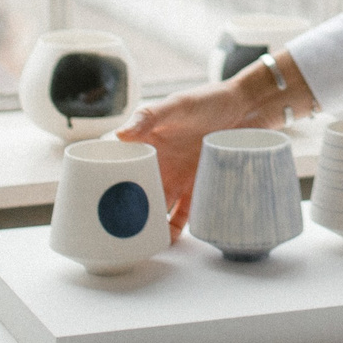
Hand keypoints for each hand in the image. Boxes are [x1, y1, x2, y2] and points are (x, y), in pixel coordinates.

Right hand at [119, 52, 320, 234]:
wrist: (249, 109)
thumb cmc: (209, 100)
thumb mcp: (178, 104)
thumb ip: (149, 117)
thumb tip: (120, 135)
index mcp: (146, 144)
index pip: (119, 166)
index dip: (105, 182)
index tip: (93, 201)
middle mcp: (159, 164)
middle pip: (136, 192)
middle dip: (126, 211)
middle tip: (114, 231)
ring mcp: (178, 179)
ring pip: (157, 207)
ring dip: (149, 224)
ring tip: (140, 242)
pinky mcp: (199, 189)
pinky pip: (184, 215)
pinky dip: (175, 229)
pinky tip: (169, 241)